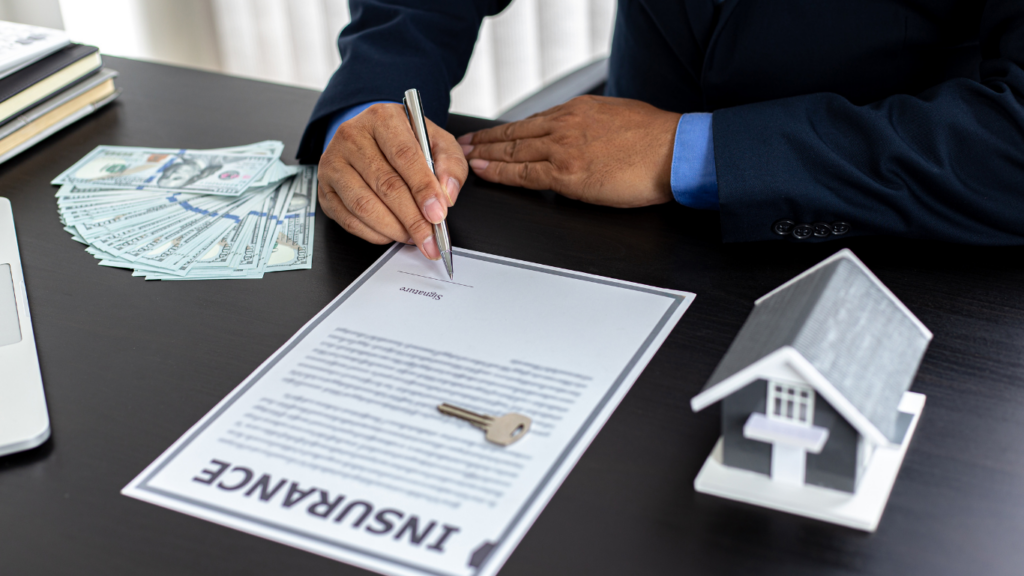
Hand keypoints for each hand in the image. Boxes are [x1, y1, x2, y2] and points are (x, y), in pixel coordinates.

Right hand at [317, 103, 467, 259]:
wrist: (373, 140)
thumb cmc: (405, 142)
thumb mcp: (437, 143)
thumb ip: (450, 165)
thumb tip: (446, 195)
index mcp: (383, 118)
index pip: (404, 155)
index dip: (423, 188)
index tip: (438, 214)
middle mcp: (352, 136)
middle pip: (385, 184)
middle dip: (412, 218)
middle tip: (431, 238)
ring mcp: (333, 162)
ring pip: (364, 205)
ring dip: (393, 229)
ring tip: (414, 237)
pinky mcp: (324, 188)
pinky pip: (348, 219)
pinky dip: (374, 234)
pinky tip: (391, 234)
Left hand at [460, 95, 680, 207]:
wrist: (674, 151)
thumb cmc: (656, 138)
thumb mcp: (618, 116)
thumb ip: (593, 125)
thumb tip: (584, 136)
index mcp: (578, 110)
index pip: (532, 122)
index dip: (506, 130)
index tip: (489, 134)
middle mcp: (565, 125)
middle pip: (514, 134)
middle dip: (485, 140)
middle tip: (464, 145)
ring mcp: (563, 149)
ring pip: (512, 152)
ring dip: (485, 156)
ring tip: (465, 160)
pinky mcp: (567, 174)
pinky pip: (523, 175)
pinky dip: (500, 174)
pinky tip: (485, 173)